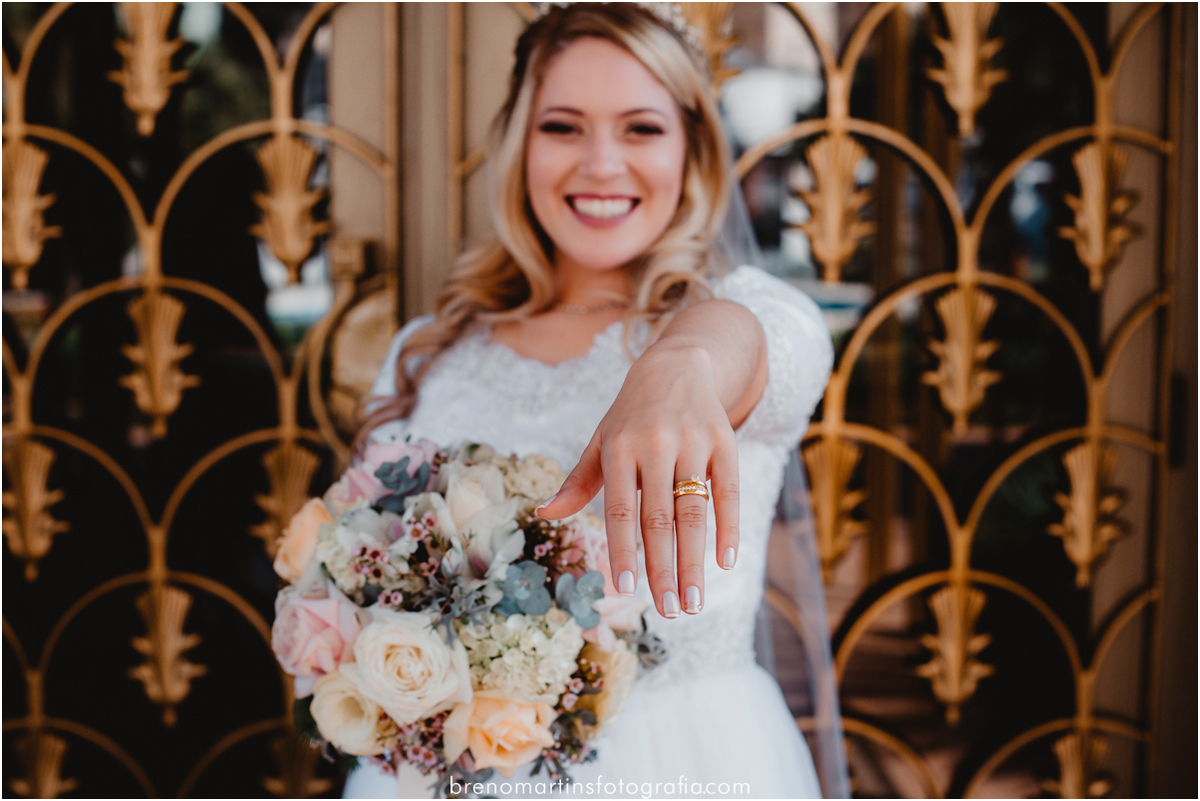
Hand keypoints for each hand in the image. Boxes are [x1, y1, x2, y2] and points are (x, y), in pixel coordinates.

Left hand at [535, 300, 766, 618]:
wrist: (677, 363)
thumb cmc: (631, 414)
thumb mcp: (601, 440)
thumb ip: (579, 481)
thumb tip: (545, 512)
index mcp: (620, 447)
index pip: (622, 508)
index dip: (624, 549)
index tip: (626, 588)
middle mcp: (656, 444)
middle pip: (661, 518)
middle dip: (664, 569)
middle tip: (668, 610)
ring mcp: (694, 442)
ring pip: (694, 511)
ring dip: (695, 561)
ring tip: (693, 601)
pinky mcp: (725, 441)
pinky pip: (729, 492)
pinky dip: (729, 527)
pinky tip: (726, 562)